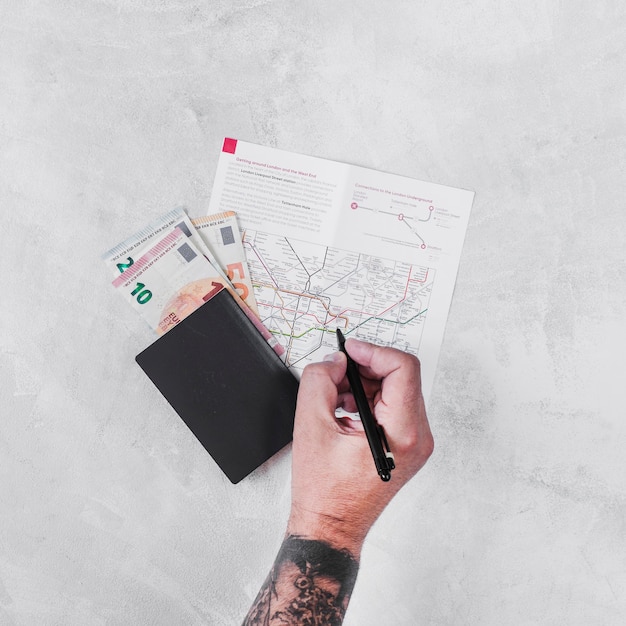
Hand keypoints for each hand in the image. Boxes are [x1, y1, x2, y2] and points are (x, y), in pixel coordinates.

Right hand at [287, 338, 433, 557]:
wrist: (332, 526)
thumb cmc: (324, 491)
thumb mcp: (310, 426)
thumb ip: (319, 381)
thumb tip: (335, 361)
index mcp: (402, 433)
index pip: (404, 368)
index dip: (374, 351)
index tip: (350, 350)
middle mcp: (417, 437)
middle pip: (400, 377)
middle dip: (365, 369)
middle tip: (335, 371)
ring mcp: (415, 442)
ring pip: (395, 389)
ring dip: (364, 384)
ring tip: (334, 396)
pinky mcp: (406, 445)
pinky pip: (392, 406)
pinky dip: (368, 399)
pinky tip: (344, 408)